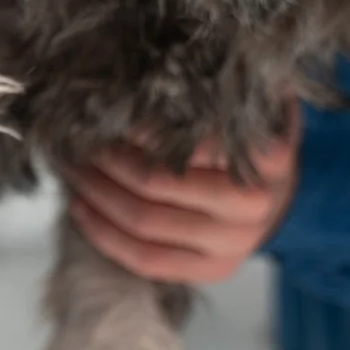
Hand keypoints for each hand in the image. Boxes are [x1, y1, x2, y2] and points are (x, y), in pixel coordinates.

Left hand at [68, 102, 301, 283]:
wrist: (275, 195)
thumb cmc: (246, 143)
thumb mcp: (242, 109)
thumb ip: (212, 95)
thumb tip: (149, 77)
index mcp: (268, 156)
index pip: (188, 143)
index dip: (139, 130)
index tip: (108, 111)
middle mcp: (253, 204)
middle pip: (157, 183)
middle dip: (107, 160)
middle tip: (78, 140)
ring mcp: (233, 245)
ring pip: (145, 223)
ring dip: (96, 194)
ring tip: (73, 169)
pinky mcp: (210, 272)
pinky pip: (145, 259)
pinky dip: (104, 234)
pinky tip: (80, 209)